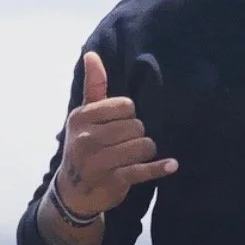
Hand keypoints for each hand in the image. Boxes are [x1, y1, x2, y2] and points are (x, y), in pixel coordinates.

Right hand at [54, 51, 177, 216]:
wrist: (73, 190)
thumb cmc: (84, 145)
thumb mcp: (84, 116)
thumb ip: (93, 85)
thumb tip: (92, 53)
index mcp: (82, 118)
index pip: (126, 106)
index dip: (129, 115)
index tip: (119, 125)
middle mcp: (86, 138)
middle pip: (137, 126)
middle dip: (138, 135)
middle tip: (125, 143)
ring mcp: (98, 161)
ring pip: (144, 146)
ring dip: (146, 151)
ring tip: (134, 156)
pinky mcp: (112, 180)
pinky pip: (143, 170)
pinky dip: (159, 168)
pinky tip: (171, 165)